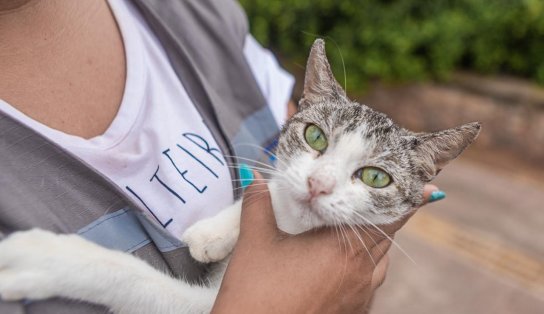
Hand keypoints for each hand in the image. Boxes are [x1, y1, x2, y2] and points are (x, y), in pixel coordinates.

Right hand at [212, 171, 436, 312]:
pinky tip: (340, 266)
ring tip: (357, 232)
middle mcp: (361, 275)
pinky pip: (368, 285)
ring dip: (374, 246)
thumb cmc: (257, 293)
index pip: (390, 220)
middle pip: (387, 241)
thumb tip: (257, 180)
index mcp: (345, 251)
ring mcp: (359, 299)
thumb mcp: (256, 242)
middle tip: (379, 203)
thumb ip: (259, 204)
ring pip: (379, 265)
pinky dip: (363, 270)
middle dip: (385, 220)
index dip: (409, 202)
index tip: (430, 191)